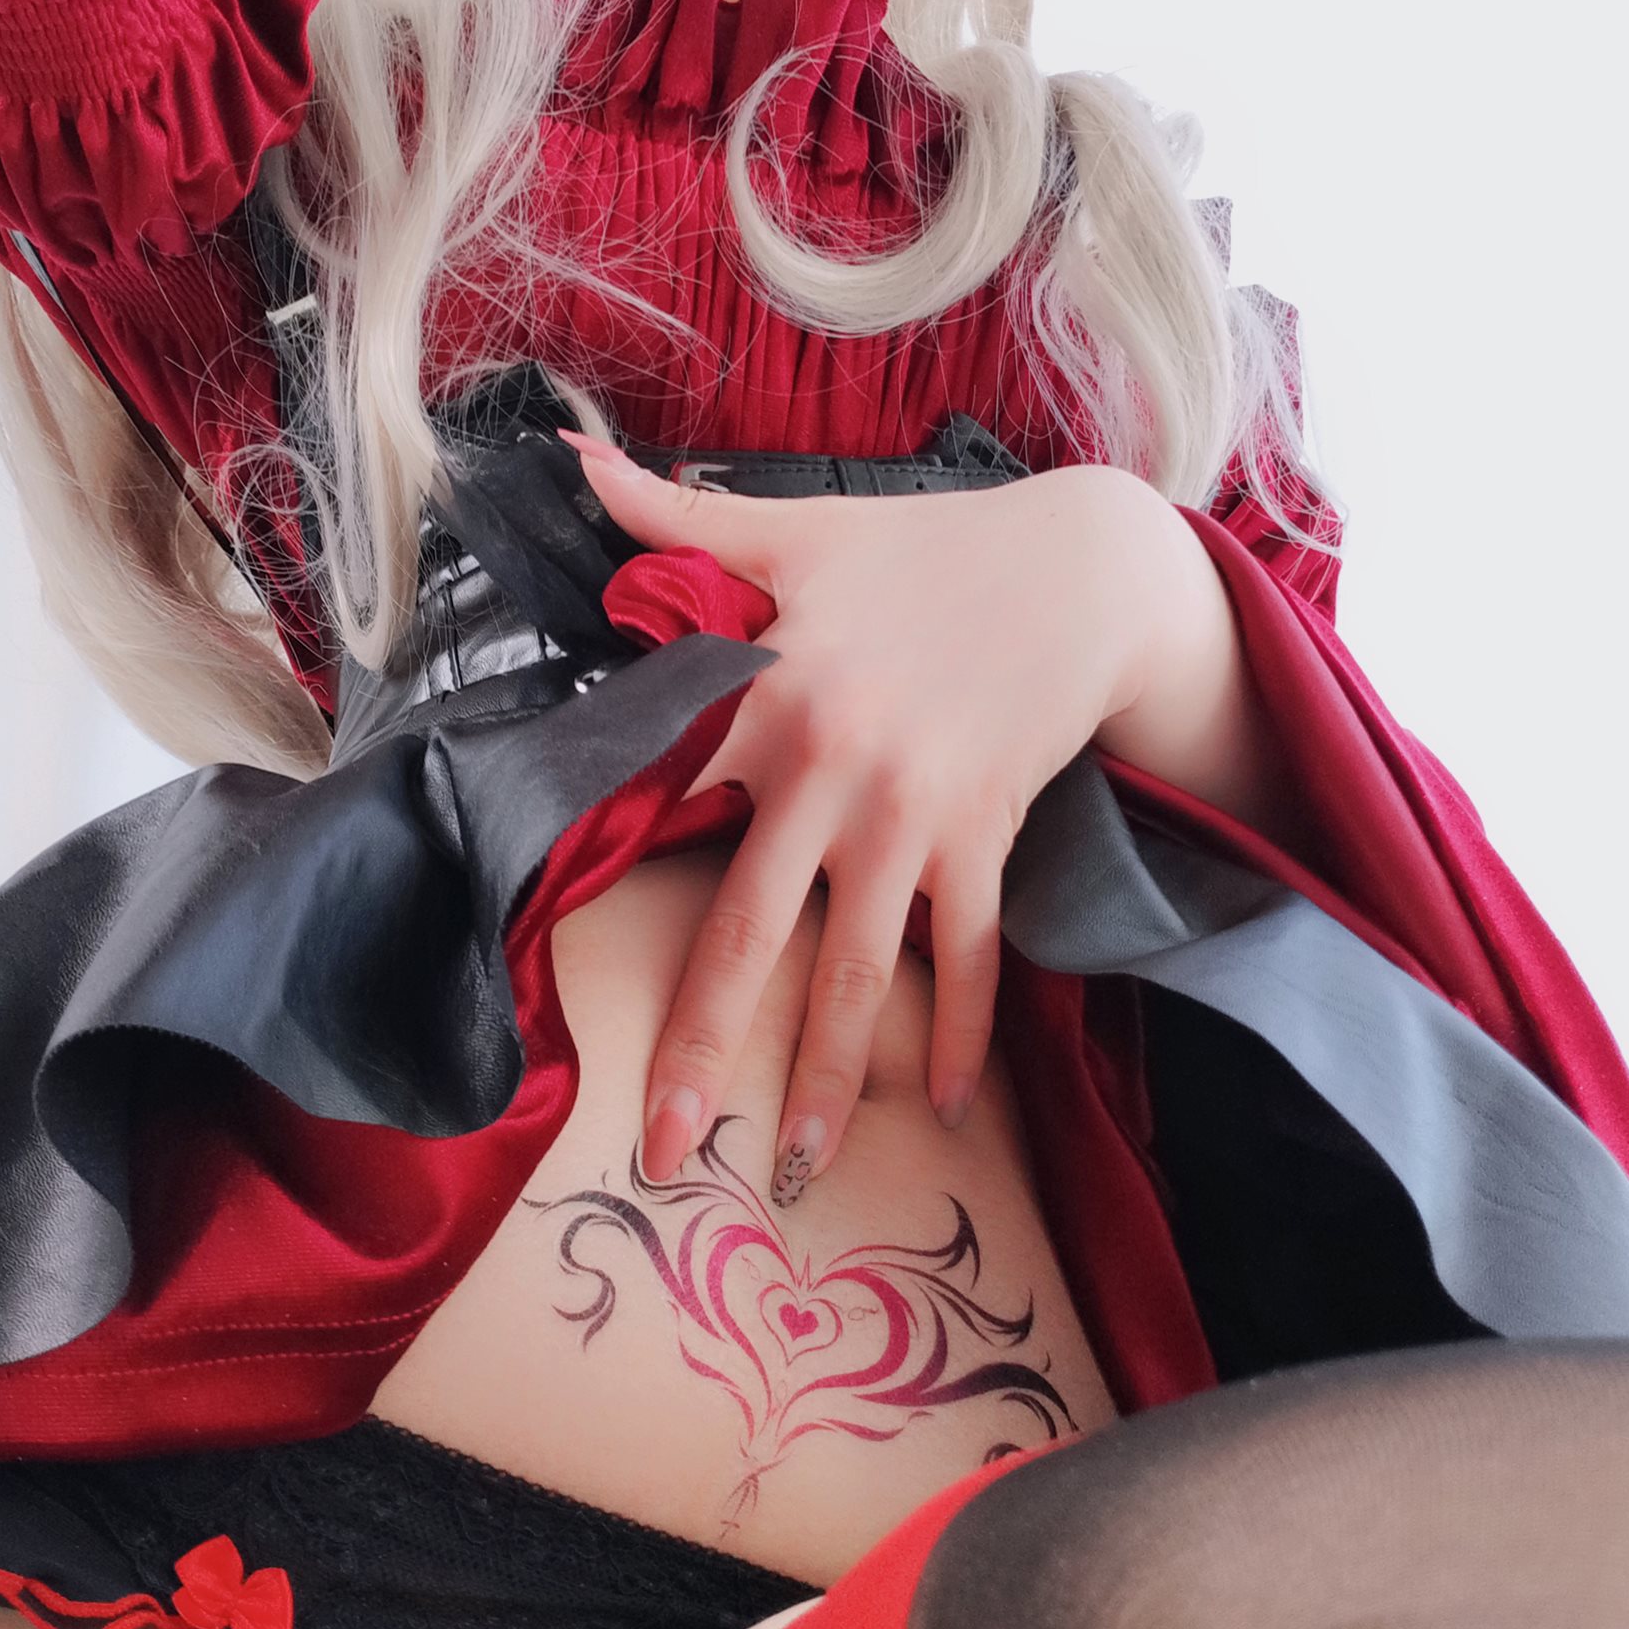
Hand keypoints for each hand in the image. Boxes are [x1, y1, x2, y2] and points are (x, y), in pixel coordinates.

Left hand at [566, 436, 1179, 1196]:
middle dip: (706, 1052)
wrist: (1081, 569)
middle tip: (665, 1151)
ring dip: (832, 1080)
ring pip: (860, 974)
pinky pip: (968, 958)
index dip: (605, 884)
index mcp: (766, 697)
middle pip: (751, 936)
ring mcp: (914, 819)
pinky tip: (951, 1109)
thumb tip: (568, 459)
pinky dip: (966, 1036)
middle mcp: (833, 773)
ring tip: (800, 1170)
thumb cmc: (921, 553)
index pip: (665, 806)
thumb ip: (674, 515)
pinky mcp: (986, 842)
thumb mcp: (797, 527)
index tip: (548, 974)